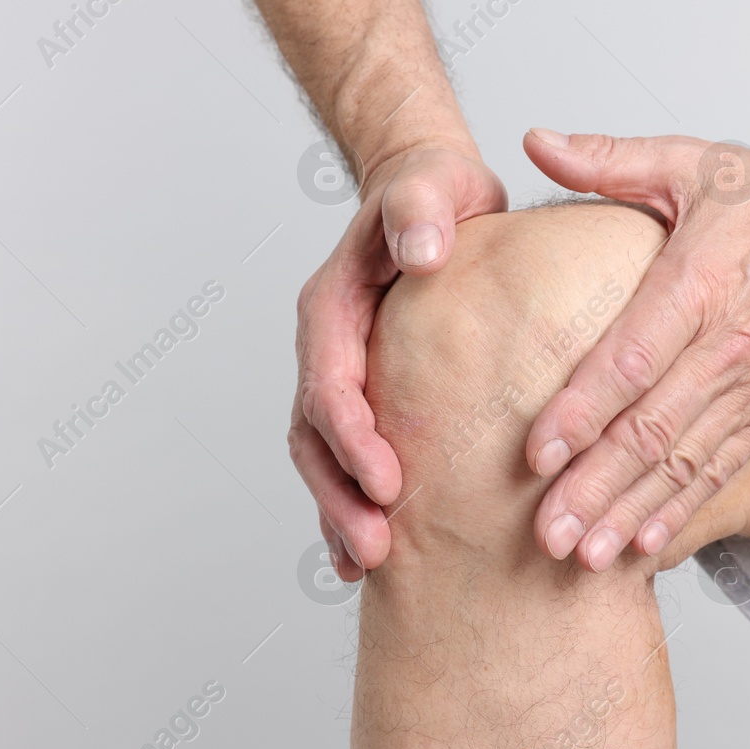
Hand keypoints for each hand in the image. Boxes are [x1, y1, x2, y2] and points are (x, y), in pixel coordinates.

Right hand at [290, 144, 506, 579]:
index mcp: (332, 306)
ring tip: (370, 564)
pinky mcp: (365, 395)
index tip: (387, 481)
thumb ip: (421, 209)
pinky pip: (343, 460)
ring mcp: (340, 374)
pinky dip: (348, 508)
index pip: (330, 383)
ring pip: (323, 458)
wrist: (429, 195)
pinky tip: (368, 559)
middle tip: (377, 547)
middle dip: (340, 495)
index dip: (353, 437)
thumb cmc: (434, 191)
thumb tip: (419, 251)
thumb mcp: (434, 185)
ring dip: (339, 512)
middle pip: (315, 436)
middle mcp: (325, 347)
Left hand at [519, 129, 749, 570]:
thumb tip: (533, 140)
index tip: (535, 452)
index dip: (582, 411)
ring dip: (631, 514)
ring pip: (682, 465)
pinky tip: (645, 545)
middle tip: (546, 534)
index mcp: (698, 284)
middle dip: (594, 488)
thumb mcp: (694, 162)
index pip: (631, 359)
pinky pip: (720, 471)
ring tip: (584, 558)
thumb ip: (609, 159)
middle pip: (652, 431)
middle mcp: (726, 349)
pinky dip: (683, 511)